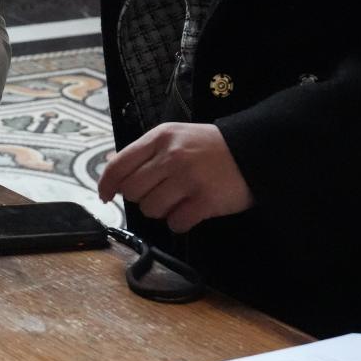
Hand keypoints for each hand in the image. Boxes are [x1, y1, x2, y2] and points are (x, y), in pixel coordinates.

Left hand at [97, 122, 252, 232]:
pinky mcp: (206, 201)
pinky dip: (180, 222)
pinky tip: (191, 210)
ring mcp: (189, 179)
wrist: (254, 151)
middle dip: (141, 197)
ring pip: (151, 209)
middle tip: (160, 192)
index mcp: (160, 138)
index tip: (106, 195)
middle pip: (132, 192)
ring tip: (179, 199)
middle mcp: (172, 157)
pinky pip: (175, 223)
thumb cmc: (209, 147)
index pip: (119, 166)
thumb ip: (144, 152)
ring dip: (162, 210)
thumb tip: (110, 168)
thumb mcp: (175, 137)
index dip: (106, 185)